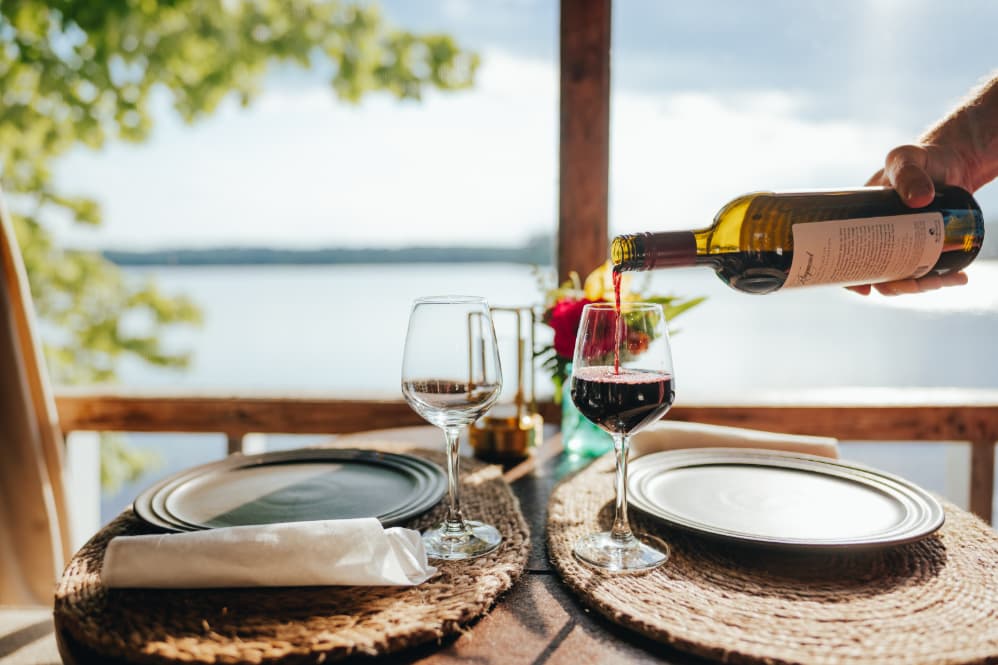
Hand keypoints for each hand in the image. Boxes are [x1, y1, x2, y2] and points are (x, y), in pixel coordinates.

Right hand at [849, 143, 975, 295]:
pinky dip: (942, 276)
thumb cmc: (921, 157)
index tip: (866, 289)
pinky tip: (958, 277)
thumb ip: (909, 174)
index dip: (850, 278)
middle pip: (877, 272)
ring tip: (943, 281)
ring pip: (904, 274)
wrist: (954, 158)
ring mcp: (902, 241)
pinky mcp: (925, 243)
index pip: (843, 255)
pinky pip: (927, 267)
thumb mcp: (907, 159)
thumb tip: (919, 200)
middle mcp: (877, 234)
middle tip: (915, 285)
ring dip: (920, 286)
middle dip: (895, 286)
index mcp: (859, 218)